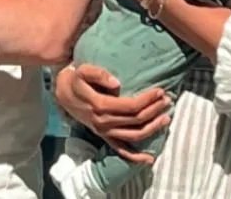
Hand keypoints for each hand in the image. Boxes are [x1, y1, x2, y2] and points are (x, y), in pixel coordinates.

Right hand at [54, 64, 171, 163]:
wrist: (62, 92)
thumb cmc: (76, 79)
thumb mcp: (83, 70)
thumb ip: (98, 74)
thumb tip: (117, 83)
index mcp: (100, 106)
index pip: (131, 106)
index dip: (147, 100)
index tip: (160, 91)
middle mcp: (103, 122)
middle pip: (136, 120)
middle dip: (154, 110)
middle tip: (167, 100)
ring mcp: (104, 131)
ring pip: (134, 135)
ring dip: (152, 129)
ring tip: (166, 118)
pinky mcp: (103, 136)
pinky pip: (120, 150)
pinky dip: (135, 157)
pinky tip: (149, 159)